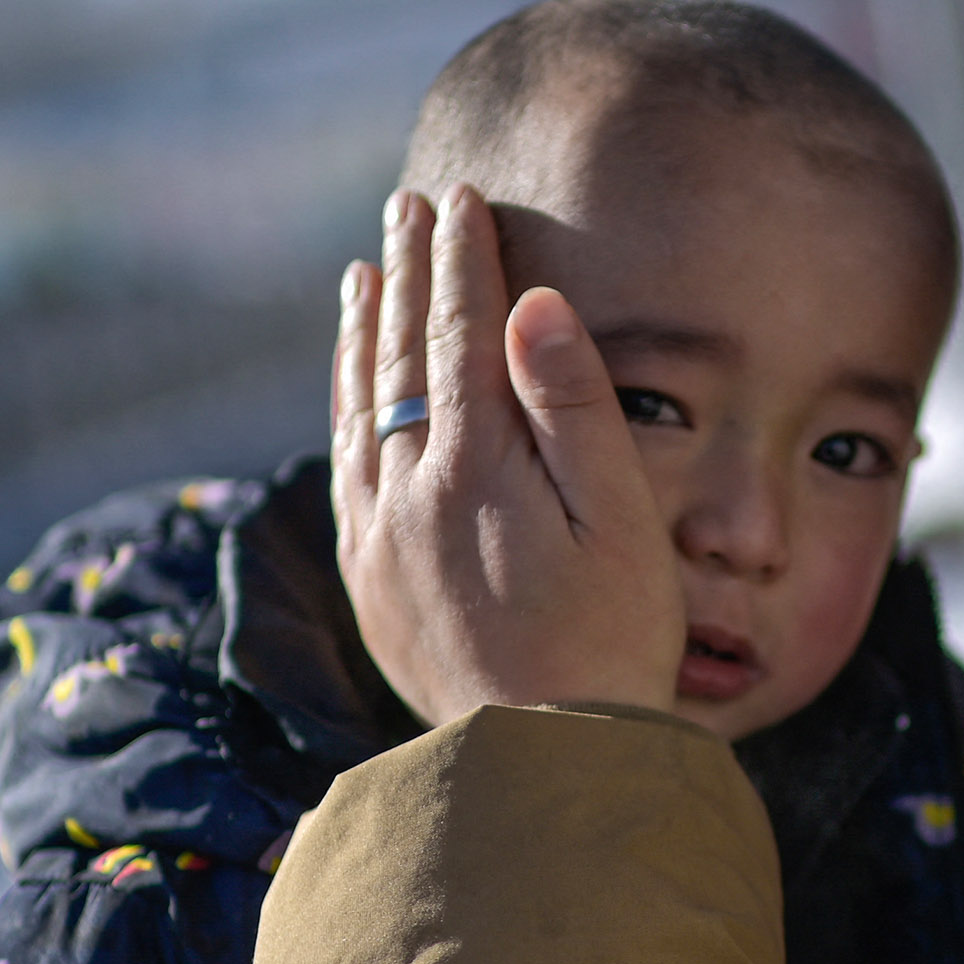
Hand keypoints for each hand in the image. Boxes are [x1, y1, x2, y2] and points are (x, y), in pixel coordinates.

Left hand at [331, 185, 684, 726]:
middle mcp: (407, 493)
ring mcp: (378, 539)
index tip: (463, 201)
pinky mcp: (368, 580)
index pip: (458, 334)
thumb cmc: (612, 641)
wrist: (546, 762)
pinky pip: (343, 464)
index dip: (461, 262)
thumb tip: (532, 303)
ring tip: (366, 270)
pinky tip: (352, 382)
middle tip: (410, 207)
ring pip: (358, 404)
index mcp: (474, 469)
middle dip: (406, 274)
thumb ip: (573, 406)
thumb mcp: (621, 520)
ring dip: (364, 330)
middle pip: (399, 357)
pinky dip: (345, 403)